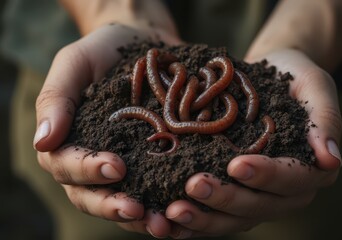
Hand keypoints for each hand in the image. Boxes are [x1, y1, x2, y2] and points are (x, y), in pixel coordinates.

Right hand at [34, 23, 180, 222]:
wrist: (144, 42)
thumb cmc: (104, 50)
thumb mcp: (75, 63)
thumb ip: (56, 98)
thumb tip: (42, 141)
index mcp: (69, 140)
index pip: (66, 166)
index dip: (88, 171)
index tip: (116, 167)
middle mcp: (94, 159)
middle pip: (92, 195)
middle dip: (113, 205)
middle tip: (137, 209)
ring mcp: (126, 164)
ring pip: (123, 201)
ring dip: (140, 217)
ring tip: (162, 223)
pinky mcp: (153, 162)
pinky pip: (154, 190)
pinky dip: (164, 204)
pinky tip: (181, 211)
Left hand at [159, 49, 341, 237]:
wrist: (265, 75)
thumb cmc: (291, 77)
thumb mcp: (313, 85)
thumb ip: (325, 119)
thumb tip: (331, 159)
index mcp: (309, 167)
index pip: (292, 178)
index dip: (266, 175)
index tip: (237, 164)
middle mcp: (284, 191)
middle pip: (258, 205)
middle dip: (225, 197)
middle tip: (193, 185)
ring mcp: (256, 195)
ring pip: (232, 218)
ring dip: (203, 218)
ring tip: (173, 210)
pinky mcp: (232, 193)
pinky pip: (214, 213)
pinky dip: (192, 221)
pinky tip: (167, 218)